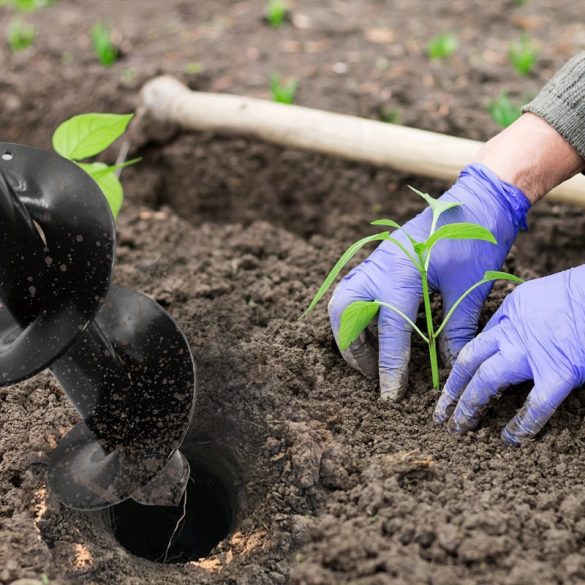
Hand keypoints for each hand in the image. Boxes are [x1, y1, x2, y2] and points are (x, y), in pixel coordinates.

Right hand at [328, 163, 529, 399]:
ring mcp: (375, 261)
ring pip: (343, 300)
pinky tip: (374, 330)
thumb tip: (449, 366)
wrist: (477, 199)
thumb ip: (455, 329)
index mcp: (400, 272)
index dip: (390, 365)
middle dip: (352, 347)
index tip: (390, 394)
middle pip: (344, 311)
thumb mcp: (469, 288)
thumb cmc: (476, 239)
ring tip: (368, 356)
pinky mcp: (380, 260)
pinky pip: (354, 291)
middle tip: (371, 372)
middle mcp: (379, 266)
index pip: (389, 329)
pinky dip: (356, 315)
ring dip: (349, 331)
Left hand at [434, 267, 584, 444]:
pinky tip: (510, 439)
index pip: (480, 341)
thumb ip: (525, 317)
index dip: (465, 365)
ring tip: (459, 426)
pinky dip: (522, 425)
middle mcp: (513, 331)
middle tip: (440, 412)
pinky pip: (535, 405)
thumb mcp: (543, 295)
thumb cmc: (583, 292)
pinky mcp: (558, 373)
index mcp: (511, 310)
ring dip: (470, 405)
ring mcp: (531, 354)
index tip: (456, 382)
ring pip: (487, 381)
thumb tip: (520, 336)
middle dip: (452, 388)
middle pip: (470, 361)